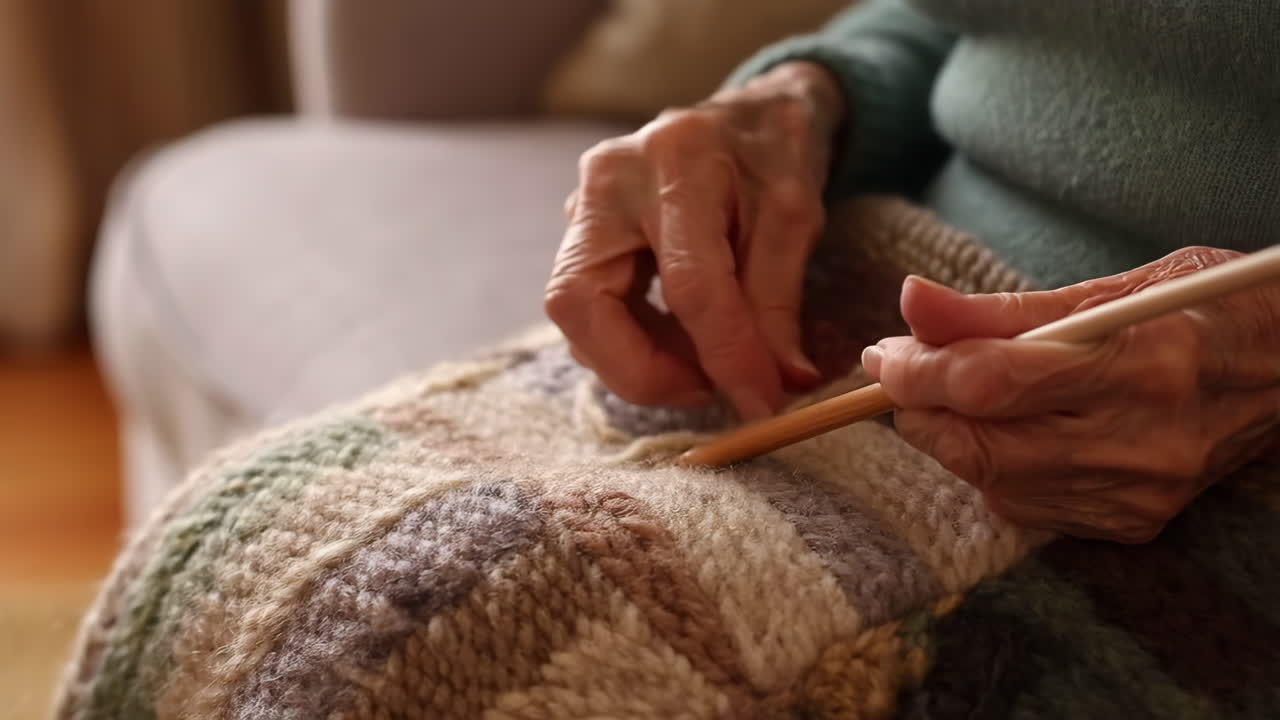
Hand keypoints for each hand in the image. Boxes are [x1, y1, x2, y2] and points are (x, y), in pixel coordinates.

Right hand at [544, 62, 844, 420]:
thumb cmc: (773, 156)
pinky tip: (680, 340)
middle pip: (580, 302)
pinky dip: (631, 341)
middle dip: (637, 369)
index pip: (688, 283)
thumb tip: (780, 386)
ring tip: (704, 363)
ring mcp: (581, 205)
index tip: (760, 402)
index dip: (724, 355)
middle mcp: (610, 180)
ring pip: (574, 312)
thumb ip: (779, 303)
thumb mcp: (795, 219)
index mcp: (676, 163)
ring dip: (636, 359)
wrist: (747, 113)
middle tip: (704, 390)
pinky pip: (588, 306)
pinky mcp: (579, 232)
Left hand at [862, 246, 1279, 542]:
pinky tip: (1010, 432)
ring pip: (993, 482)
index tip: (883, 353)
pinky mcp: (1134, 522)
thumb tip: (910, 304)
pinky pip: (1027, 507)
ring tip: (955, 395)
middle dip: (920, 409)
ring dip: (952, 438)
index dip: (919, 371)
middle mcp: (1142, 440)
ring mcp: (1139, 491)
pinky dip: (994, 469)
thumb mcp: (1111, 289)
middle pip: (980, 445)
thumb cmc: (1204, 309)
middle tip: (903, 371)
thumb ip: (1001, 309)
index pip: (992, 383)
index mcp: (1142, 362)